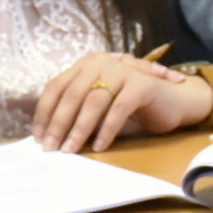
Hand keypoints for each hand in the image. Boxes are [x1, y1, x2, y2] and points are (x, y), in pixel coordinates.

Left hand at [30, 51, 196, 152]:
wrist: (173, 100)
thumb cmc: (130, 107)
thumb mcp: (98, 107)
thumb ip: (77, 112)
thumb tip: (50, 137)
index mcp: (86, 65)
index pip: (57, 86)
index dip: (46, 112)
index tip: (39, 136)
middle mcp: (101, 62)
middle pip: (72, 93)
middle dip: (59, 123)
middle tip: (51, 148)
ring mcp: (122, 70)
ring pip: (93, 101)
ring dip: (80, 128)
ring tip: (71, 150)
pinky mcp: (141, 83)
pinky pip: (118, 108)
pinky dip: (107, 129)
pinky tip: (99, 146)